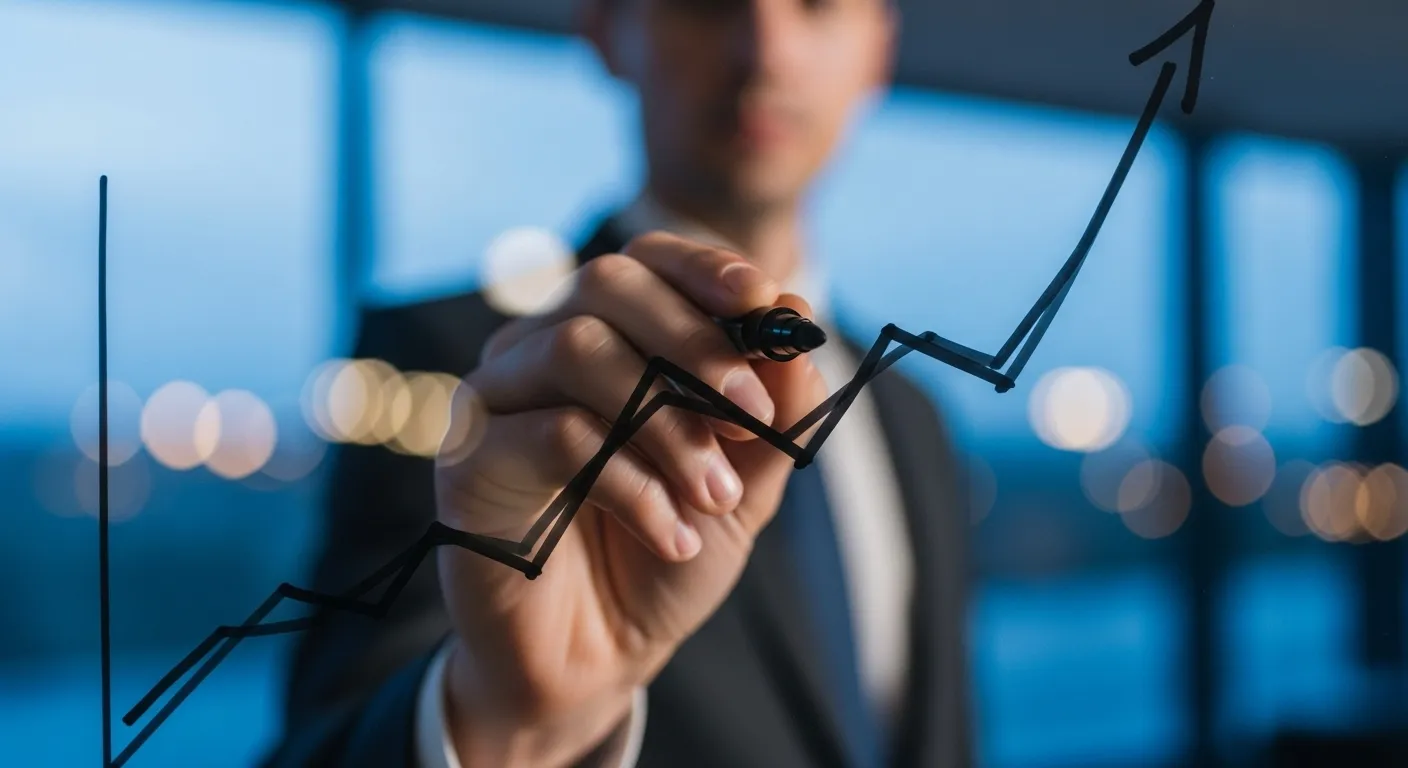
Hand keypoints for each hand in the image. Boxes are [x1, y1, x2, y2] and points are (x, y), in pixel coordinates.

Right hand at [433, 231, 827, 766]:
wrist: (597, 656)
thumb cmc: (664, 552)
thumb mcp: (743, 482)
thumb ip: (774, 408)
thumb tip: (796, 313)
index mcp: (607, 338)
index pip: (646, 262)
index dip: (706, 269)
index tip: (768, 307)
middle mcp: (540, 349)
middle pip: (605, 284)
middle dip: (694, 341)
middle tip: (749, 416)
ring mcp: (497, 398)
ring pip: (578, 349)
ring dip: (669, 423)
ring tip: (716, 497)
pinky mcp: (470, 458)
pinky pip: (557, 435)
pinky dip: (635, 485)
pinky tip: (674, 535)